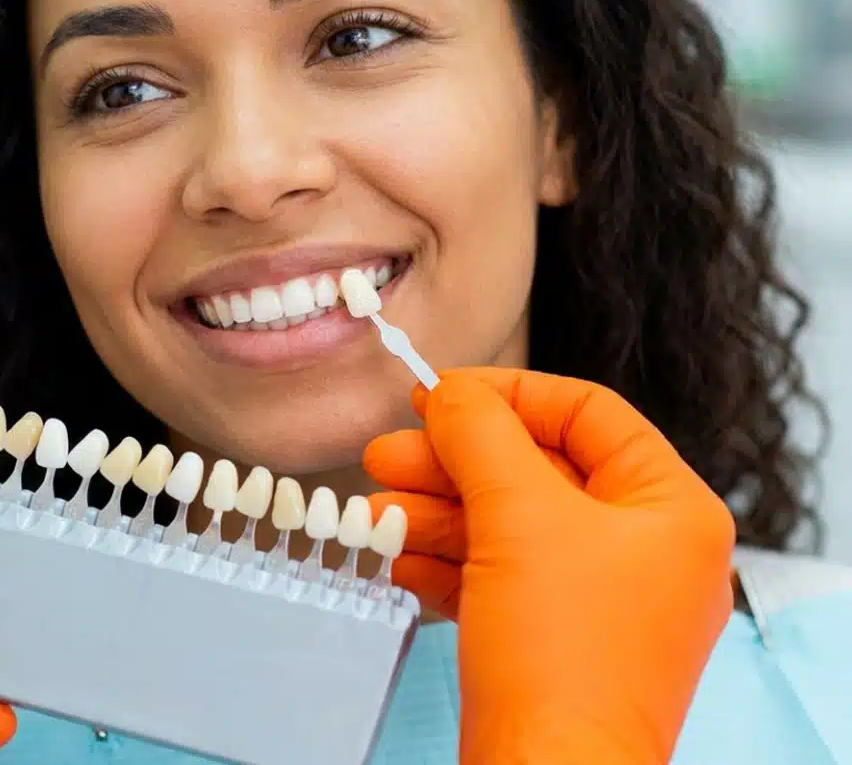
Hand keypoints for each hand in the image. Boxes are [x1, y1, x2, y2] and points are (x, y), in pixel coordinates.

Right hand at [364, 369, 735, 764]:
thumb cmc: (560, 651)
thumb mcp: (518, 515)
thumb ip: (480, 434)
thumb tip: (448, 391)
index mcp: (670, 509)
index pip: (587, 413)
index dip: (506, 394)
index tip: (435, 394)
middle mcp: (646, 552)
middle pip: (536, 472)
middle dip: (452, 464)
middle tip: (383, 455)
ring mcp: (602, 604)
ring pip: (509, 529)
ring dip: (435, 516)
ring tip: (372, 514)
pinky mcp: (558, 647)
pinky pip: (500, 582)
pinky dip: (448, 567)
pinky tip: (397, 561)